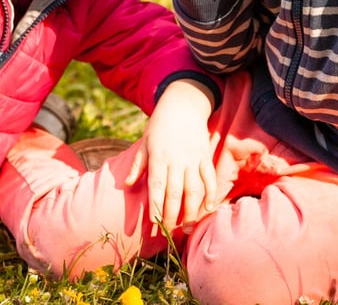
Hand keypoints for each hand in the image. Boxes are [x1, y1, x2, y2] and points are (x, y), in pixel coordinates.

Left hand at [124, 79, 216, 235]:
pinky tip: (207, 209)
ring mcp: (192, 159)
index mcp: (158, 157)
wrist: (183, 104)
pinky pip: (209, 178)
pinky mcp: (204, 156)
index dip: (156, 206)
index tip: (154, 223)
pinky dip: (210, 194)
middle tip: (169, 232)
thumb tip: (127, 184)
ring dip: (191, 210)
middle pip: (175, 193)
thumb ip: (137, 165)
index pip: (157, 187)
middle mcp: (176, 160)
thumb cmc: (160, 125)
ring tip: (187, 227)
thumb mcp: (144, 142)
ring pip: (193, 189)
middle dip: (172, 215)